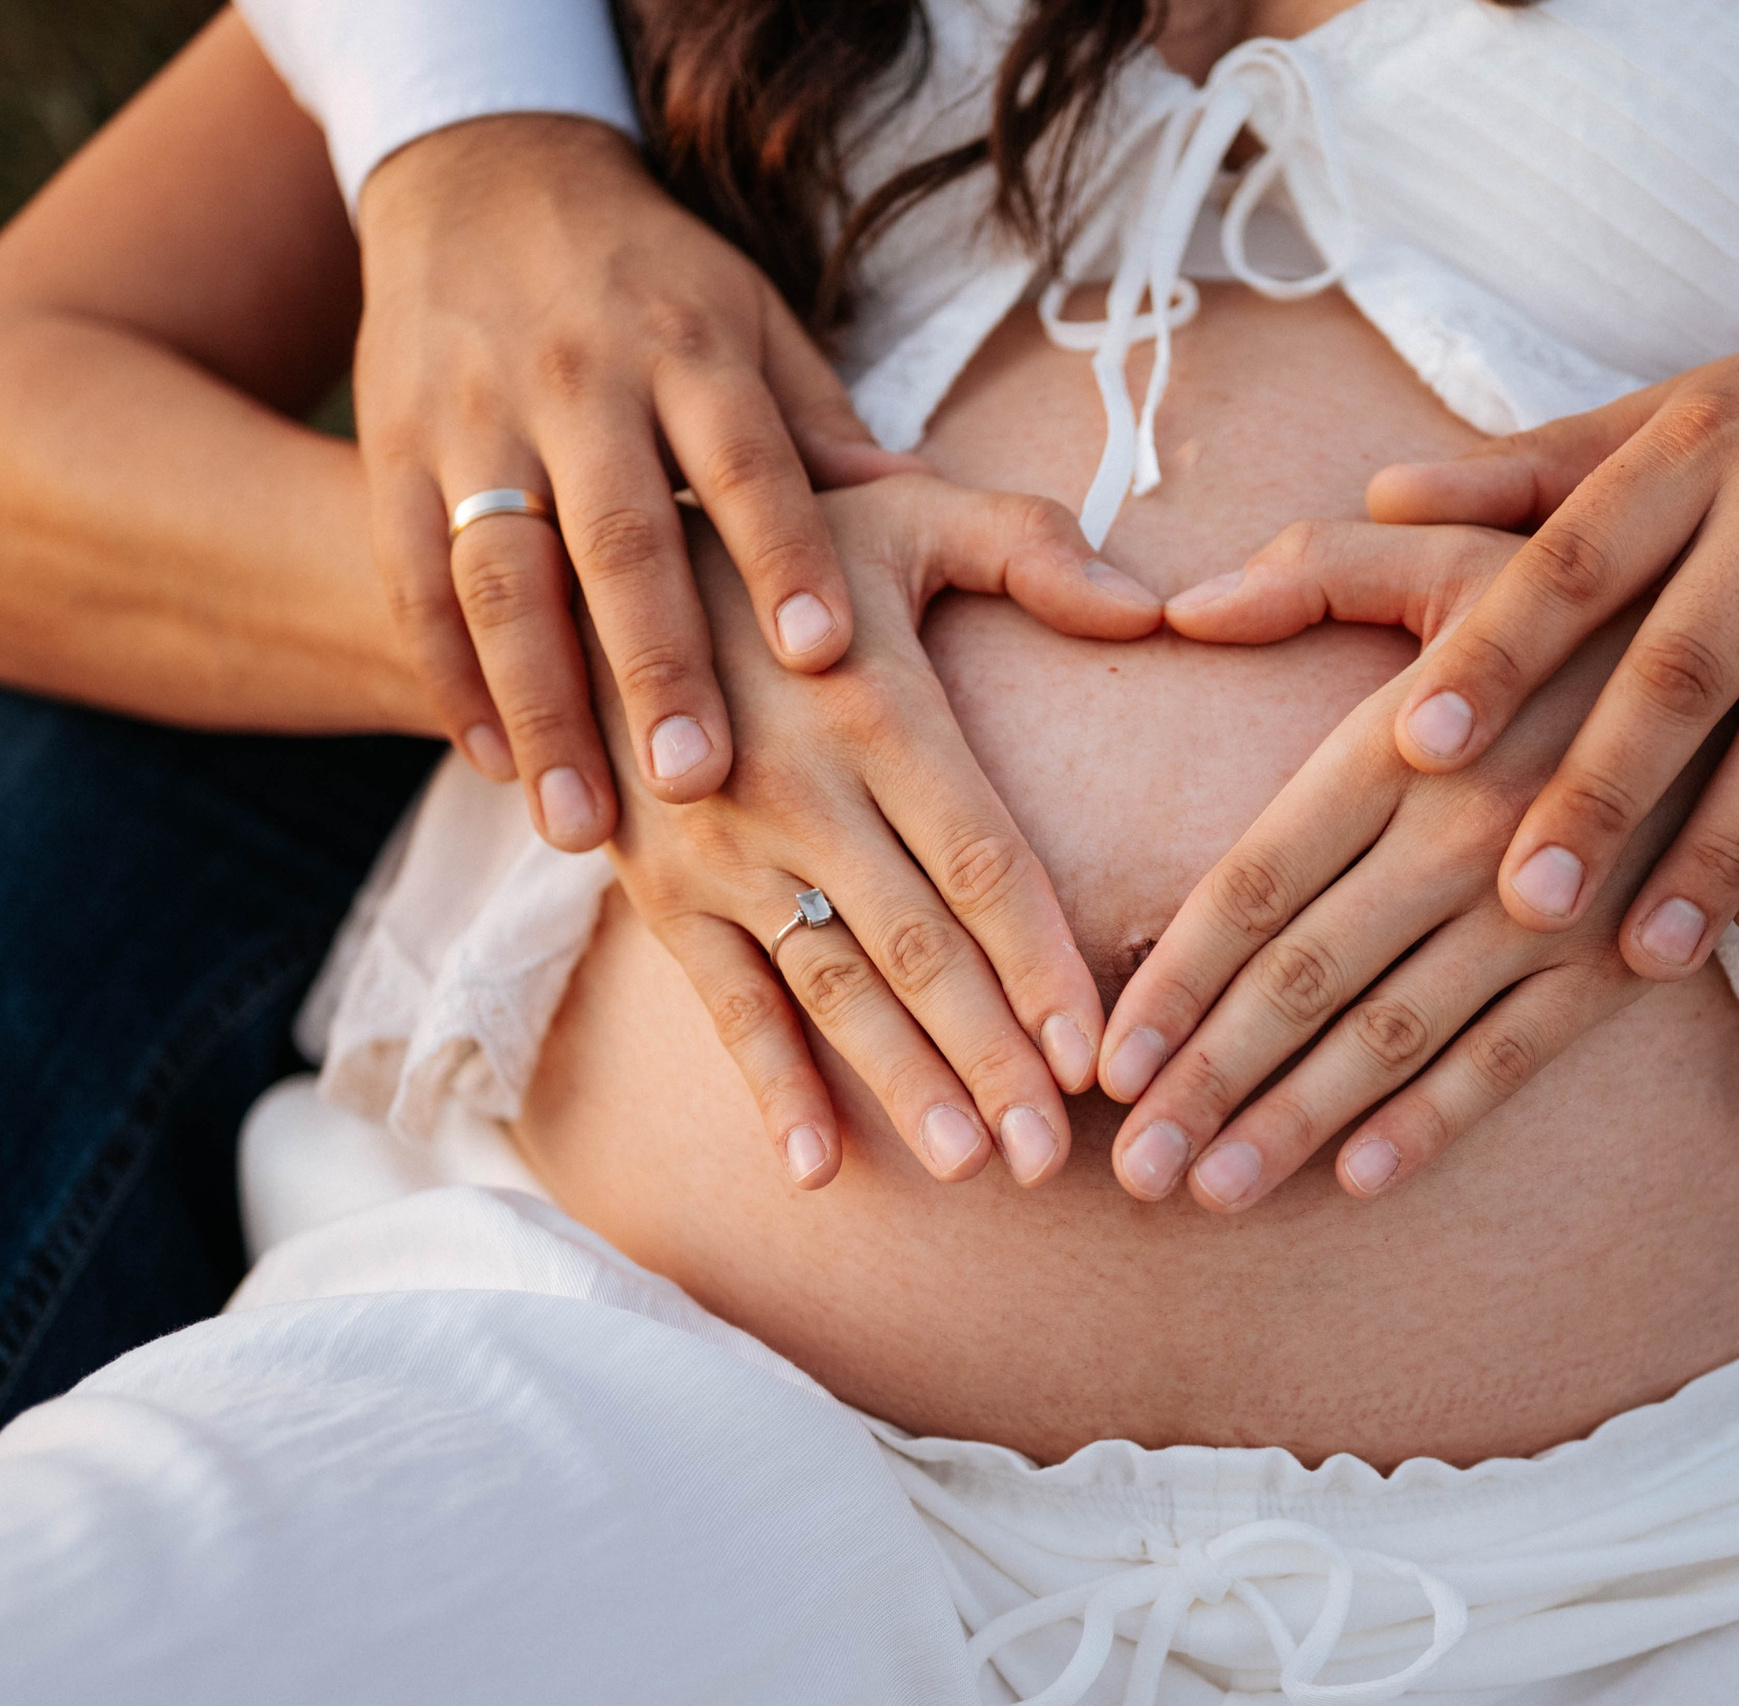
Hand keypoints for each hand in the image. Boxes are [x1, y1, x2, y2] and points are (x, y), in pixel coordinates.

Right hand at [356, 115, 923, 853]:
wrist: (482, 176)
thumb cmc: (657, 283)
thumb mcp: (753, 320)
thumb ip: (823, 426)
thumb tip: (918, 505)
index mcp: (693, 352)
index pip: (747, 462)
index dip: (783, 556)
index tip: (824, 656)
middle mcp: (582, 384)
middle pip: (620, 539)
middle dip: (655, 665)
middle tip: (699, 781)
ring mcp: (476, 419)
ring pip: (503, 579)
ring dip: (541, 707)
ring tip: (581, 826)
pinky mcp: (394, 450)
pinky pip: (415, 579)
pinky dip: (448, 676)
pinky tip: (492, 764)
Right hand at [590, 476, 1163, 1189]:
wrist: (583, 563)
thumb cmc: (783, 545)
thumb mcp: (903, 515)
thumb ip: (1029, 547)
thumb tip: (1155, 610)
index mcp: (875, 707)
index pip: (980, 858)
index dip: (1040, 961)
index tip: (1098, 1051)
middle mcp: (797, 789)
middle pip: (917, 944)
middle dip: (991, 1055)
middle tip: (1053, 1154)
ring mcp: (721, 848)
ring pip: (830, 985)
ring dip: (902, 1083)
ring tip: (974, 1167)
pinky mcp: (658, 887)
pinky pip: (722, 999)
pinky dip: (768, 1085)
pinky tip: (818, 1168)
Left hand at [1094, 521, 1707, 1212]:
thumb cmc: (1605, 587)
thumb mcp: (1466, 549)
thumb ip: (1319, 570)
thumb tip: (1181, 606)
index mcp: (1407, 741)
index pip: (1256, 882)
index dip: (1171, 981)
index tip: (1102, 1060)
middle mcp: (1466, 835)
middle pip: (1303, 980)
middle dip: (1205, 1082)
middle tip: (1129, 1171)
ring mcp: (1548, 909)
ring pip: (1394, 1037)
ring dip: (1293, 1123)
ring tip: (1204, 1192)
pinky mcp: (1626, 957)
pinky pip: (1515, 1059)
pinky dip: (1434, 1124)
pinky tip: (1356, 1181)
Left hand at [1369, 297, 1738, 980]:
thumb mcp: (1666, 418)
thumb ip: (1526, 474)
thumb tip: (1377, 496)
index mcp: (1694, 443)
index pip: (1574, 555)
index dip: (1495, 653)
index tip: (1413, 748)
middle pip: (1685, 664)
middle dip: (1603, 790)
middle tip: (1524, 902)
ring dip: (1719, 852)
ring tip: (1645, 956)